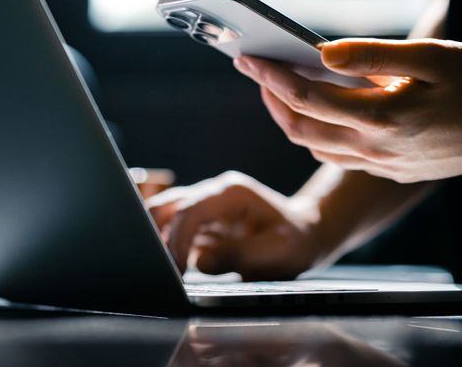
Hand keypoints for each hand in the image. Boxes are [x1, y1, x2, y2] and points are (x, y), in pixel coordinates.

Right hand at [145, 171, 325, 279]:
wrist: (307, 234)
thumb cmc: (295, 241)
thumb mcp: (275, 253)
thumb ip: (238, 256)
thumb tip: (200, 263)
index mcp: (231, 193)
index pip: (190, 210)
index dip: (177, 239)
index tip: (175, 268)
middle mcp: (214, 194)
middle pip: (168, 205)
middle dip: (154, 233)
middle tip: (156, 266)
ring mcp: (207, 207)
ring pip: (166, 216)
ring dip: (159, 241)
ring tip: (161, 269)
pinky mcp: (204, 224)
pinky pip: (176, 232)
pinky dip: (168, 248)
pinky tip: (171, 268)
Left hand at [234, 38, 461, 182]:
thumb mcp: (433, 56)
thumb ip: (373, 55)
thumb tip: (322, 54)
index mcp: (380, 117)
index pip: (305, 97)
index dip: (270, 76)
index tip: (248, 57)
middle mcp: (374, 148)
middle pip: (299, 128)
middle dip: (270, 98)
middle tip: (256, 70)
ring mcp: (383, 164)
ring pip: (316, 147)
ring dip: (291, 119)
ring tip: (281, 89)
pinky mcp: (393, 170)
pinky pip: (340, 158)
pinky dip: (318, 135)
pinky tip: (321, 115)